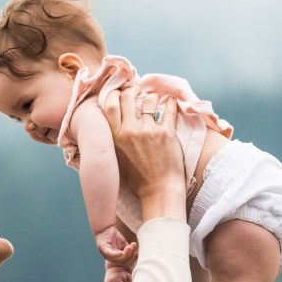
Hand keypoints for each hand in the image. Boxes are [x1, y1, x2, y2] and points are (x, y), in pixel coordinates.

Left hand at [95, 225, 137, 264]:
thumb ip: (128, 250)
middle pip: (123, 261)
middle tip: (133, 246)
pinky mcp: (103, 249)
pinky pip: (111, 254)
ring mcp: (106, 254)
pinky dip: (117, 254)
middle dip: (130, 255)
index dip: (132, 258)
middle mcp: (110, 258)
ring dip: (126, 253)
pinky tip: (122, 252)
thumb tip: (136, 254)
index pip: (125, 262)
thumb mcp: (123, 244)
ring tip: (130, 246)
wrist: (105, 227)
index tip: (136, 251)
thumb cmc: (114, 236)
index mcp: (116, 258)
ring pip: (118, 259)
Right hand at [102, 88, 185, 221]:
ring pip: (149, 99)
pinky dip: (171, 103)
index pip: (110, 104)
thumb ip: (112, 141)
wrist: (159, 191)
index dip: (115, 94)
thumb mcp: (115, 159)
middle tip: (137, 91)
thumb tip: (111, 124)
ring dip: (152, 97)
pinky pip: (169, 109)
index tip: (120, 94)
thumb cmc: (137, 180)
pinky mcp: (167, 133)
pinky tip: (171, 103)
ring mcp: (149, 130)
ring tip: (155, 100)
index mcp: (115, 137)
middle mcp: (130, 130)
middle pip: (127, 96)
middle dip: (132, 90)